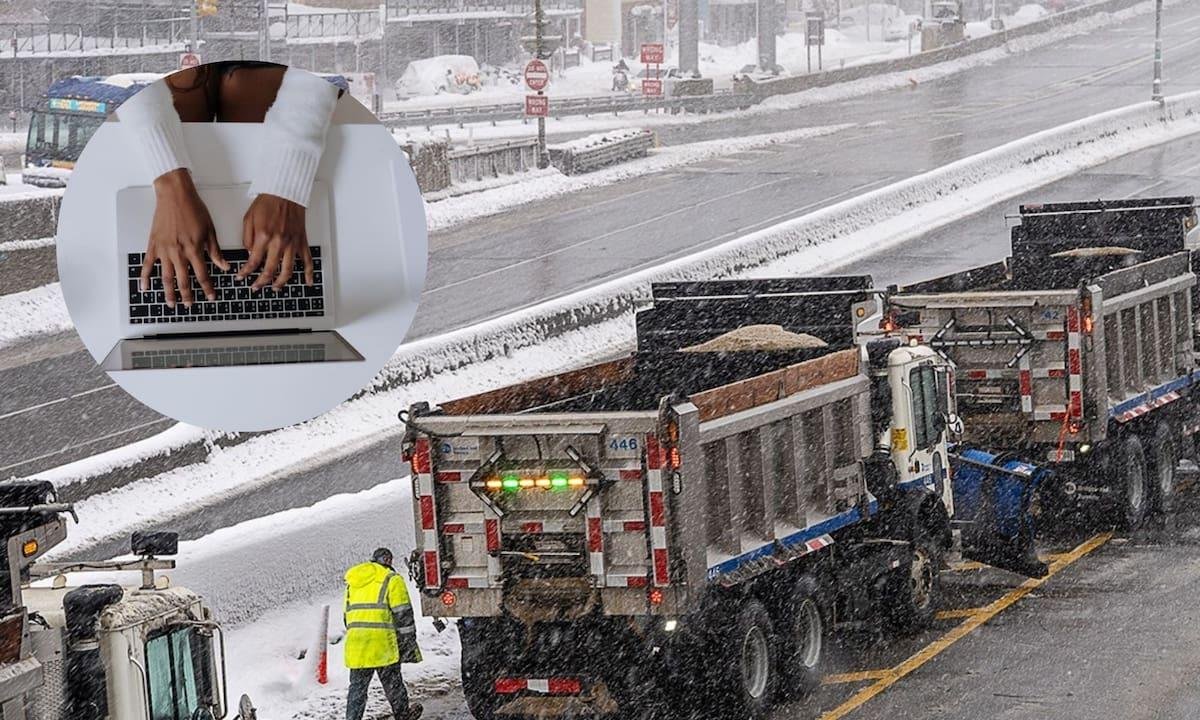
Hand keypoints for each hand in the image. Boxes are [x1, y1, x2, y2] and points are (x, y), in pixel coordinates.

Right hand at [143, 169, 228, 306]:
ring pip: (165, 277)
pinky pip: (147, 264)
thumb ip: (215, 251)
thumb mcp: (210, 230)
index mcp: (194, 249)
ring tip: (171, 304)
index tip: (211, 296)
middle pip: (183, 280)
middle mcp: (178, 252)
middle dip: (187, 295)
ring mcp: (164, 250)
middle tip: (189, 305)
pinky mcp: (153, 245)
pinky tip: (145, 288)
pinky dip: (145, 277)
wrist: (174, 195)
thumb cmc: (193, 209)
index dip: (207, 288)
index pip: (202, 275)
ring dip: (168, 292)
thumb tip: (224, 266)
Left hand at [238, 194, 312, 291]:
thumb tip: (249, 254)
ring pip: (288, 271)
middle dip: (261, 282)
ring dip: (280, 282)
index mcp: (264, 237)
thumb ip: (247, 238)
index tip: (241, 277)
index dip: (245, 273)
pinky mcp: (301, 242)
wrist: (285, 192)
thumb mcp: (249, 219)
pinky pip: (307, 261)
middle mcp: (279, 243)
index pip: (253, 262)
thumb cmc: (268, 202)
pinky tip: (307, 282)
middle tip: (256, 287)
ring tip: (275, 287)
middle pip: (270, 271)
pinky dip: (308, 273)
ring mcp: (292, 244)